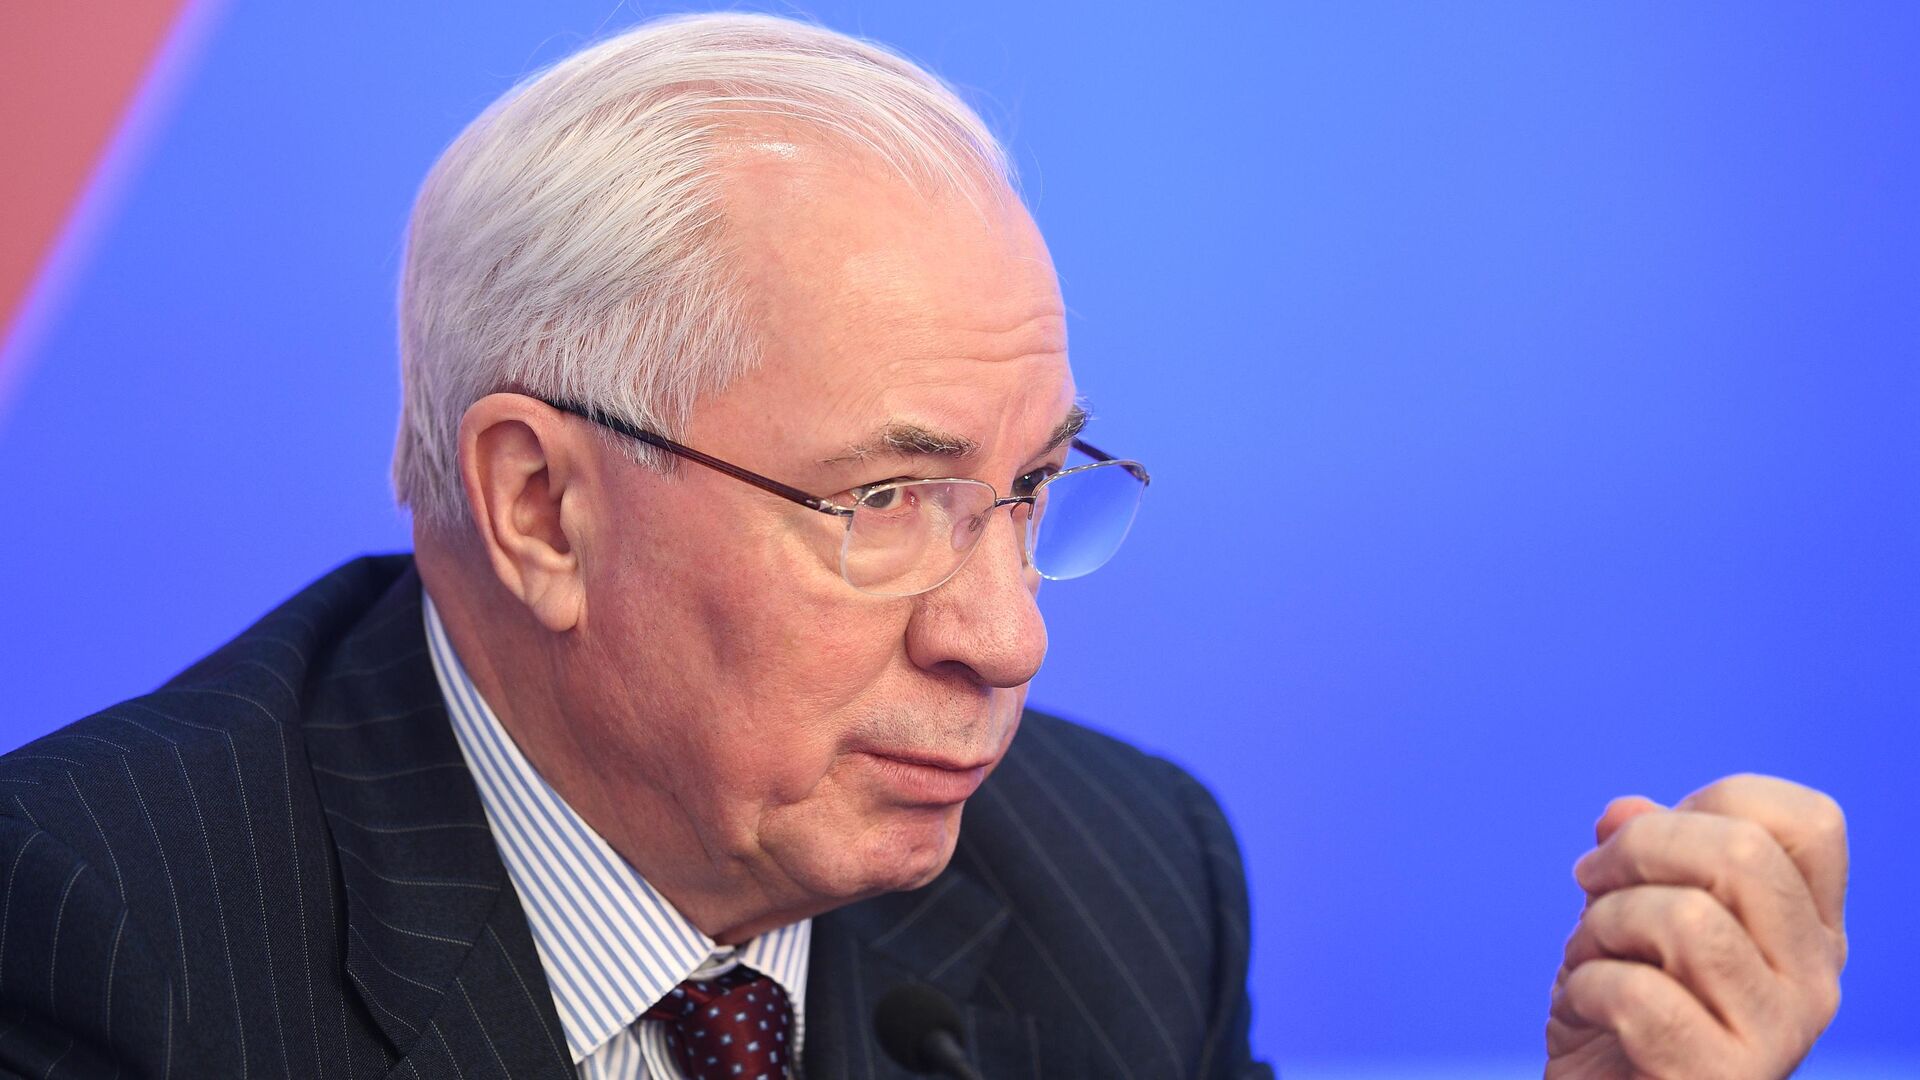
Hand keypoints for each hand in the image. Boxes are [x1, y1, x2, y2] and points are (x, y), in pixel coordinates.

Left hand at [1544, 775, 1847, 1079]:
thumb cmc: (1621, 1012)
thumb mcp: (1627, 916)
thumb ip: (1640, 858)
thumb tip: (1625, 811)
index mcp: (1808, 929)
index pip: (1808, 820)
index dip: (1710, 805)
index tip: (1649, 845)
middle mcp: (1814, 979)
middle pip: (1744, 851)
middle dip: (1636, 849)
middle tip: (1590, 881)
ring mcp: (1780, 1033)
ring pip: (1686, 919)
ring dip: (1602, 923)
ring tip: (1588, 956)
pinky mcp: (1723, 1079)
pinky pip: (1639, 994)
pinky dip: (1586, 986)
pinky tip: (1585, 1009)